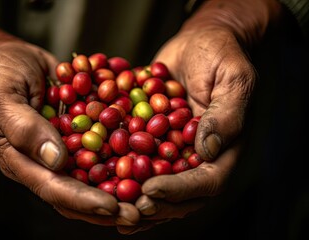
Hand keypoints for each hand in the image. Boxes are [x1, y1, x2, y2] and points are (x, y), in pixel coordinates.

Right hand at [0, 40, 140, 226]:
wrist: (15, 59)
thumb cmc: (0, 76)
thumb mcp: (2, 96)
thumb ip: (23, 127)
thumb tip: (56, 160)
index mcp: (23, 161)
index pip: (53, 188)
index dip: (82, 200)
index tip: (111, 206)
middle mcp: (48, 161)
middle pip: (79, 192)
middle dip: (108, 205)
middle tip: (138, 214)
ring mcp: (68, 148)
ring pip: (96, 176)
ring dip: (122, 187)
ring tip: (150, 195)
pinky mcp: (83, 134)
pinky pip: (105, 149)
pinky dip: (126, 156)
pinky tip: (149, 161)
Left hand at [117, 25, 255, 233]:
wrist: (198, 44)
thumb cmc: (220, 56)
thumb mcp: (233, 79)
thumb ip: (227, 114)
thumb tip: (208, 149)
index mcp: (222, 148)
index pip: (207, 180)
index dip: (179, 190)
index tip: (151, 189)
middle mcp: (197, 156)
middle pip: (180, 193)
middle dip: (154, 203)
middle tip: (127, 207)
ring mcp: (174, 150)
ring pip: (156, 183)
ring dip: (134, 199)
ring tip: (110, 207)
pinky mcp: (153, 139)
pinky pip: (138, 160)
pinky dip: (121, 174)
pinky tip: (99, 184)